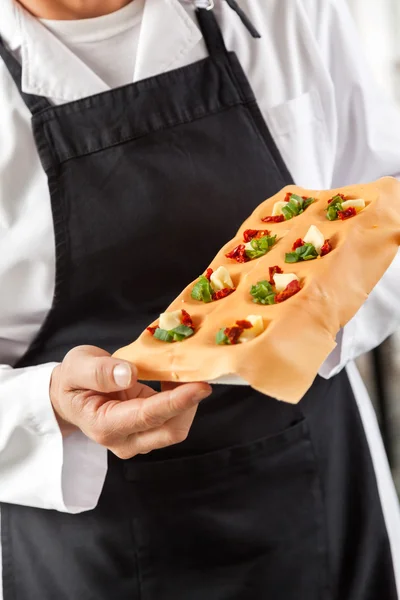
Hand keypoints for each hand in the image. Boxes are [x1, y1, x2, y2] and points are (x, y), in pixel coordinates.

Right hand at [49, 345, 211, 457]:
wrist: (69, 396)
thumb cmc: (72, 380)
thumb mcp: (76, 367)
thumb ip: (99, 372)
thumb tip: (127, 375)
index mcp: (104, 426)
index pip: (148, 417)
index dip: (177, 402)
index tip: (201, 386)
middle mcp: (125, 440)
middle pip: (171, 430)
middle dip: (189, 403)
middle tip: (197, 370)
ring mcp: (139, 438)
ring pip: (176, 426)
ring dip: (187, 400)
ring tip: (184, 369)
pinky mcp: (149, 429)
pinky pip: (174, 417)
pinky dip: (182, 398)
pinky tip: (177, 376)